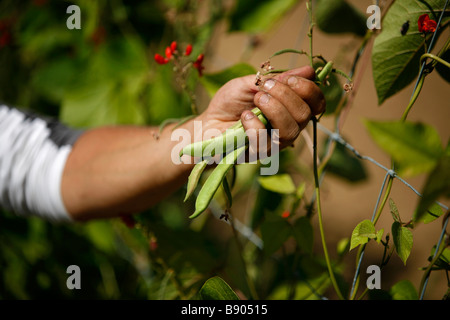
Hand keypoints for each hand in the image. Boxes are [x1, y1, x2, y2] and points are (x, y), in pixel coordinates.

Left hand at [199, 66, 325, 149]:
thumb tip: (309, 70)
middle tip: (264, 88)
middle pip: (304, 115)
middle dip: (286, 96)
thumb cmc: (230, 102)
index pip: (316, 104)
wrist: (207, 122)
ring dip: (275, 109)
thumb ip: (279, 78)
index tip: (288, 79)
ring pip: (290, 131)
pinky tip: (244, 117)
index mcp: (291, 109)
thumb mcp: (252, 83)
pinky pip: (265, 142)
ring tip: (257, 99)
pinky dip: (255, 125)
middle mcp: (288, 128)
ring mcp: (274, 143)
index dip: (309, 90)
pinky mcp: (258, 154)